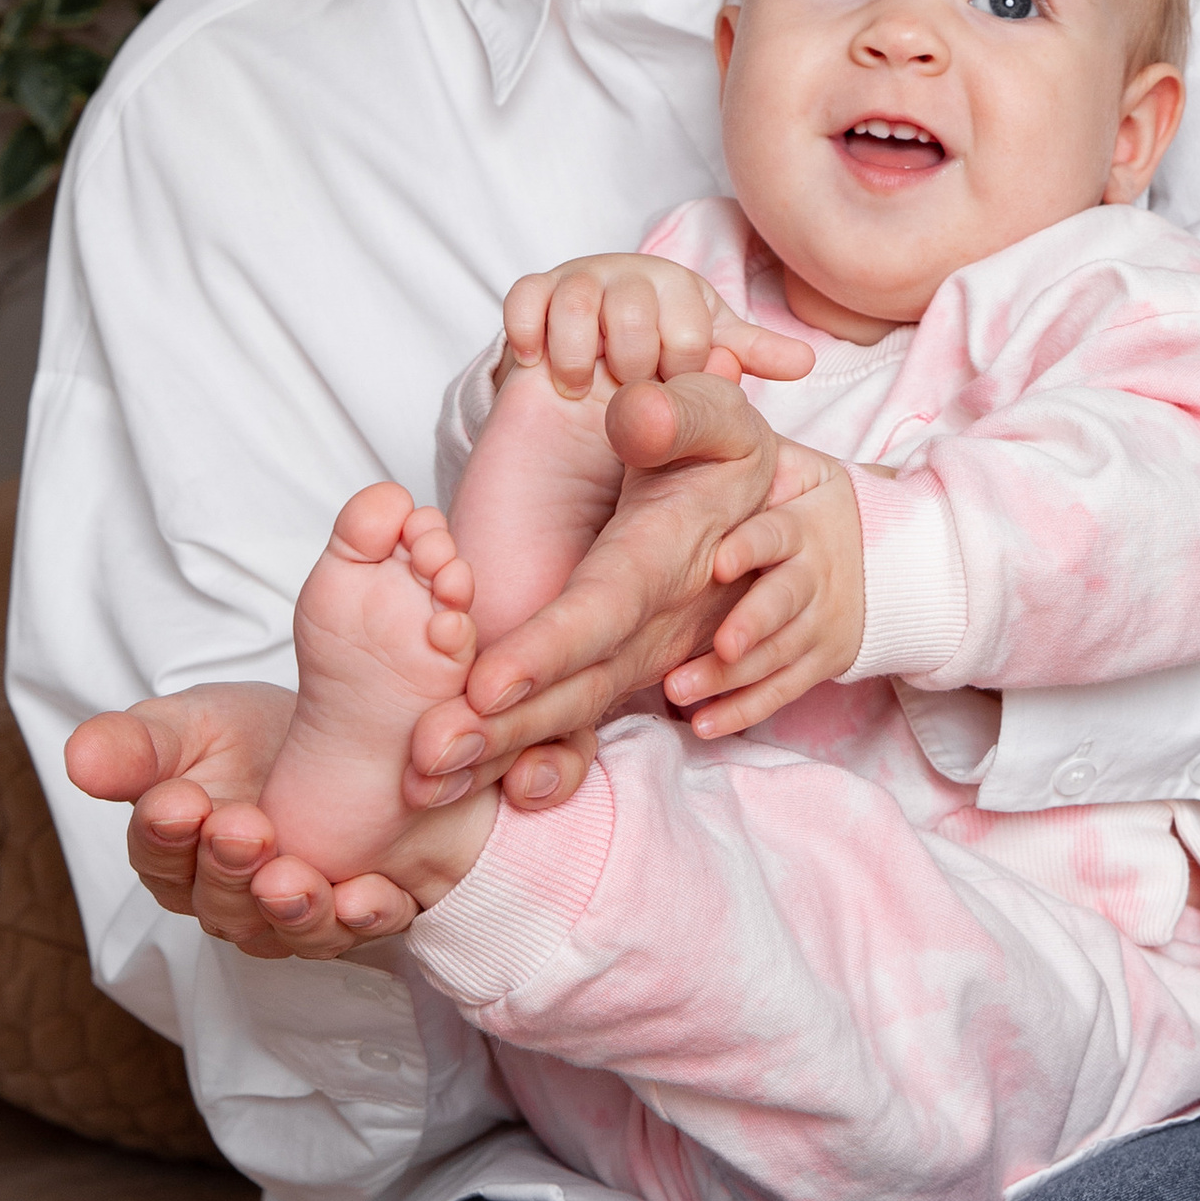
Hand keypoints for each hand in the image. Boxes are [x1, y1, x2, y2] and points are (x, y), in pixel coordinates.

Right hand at [65, 679, 596, 957]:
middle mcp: (228, 899)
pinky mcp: (356, 913)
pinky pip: (358, 929)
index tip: (177, 801)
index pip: (158, 855)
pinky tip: (366, 898)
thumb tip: (77, 759)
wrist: (336, 728)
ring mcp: (291, 914)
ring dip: (290, 909)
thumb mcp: (185, 726)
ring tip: (292, 879)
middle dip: (229, 868)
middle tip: (243, 829)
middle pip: (219, 901)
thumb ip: (135, 747)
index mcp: (175, 855)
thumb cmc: (243, 735)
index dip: (165, 834)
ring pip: (282, 929)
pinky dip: (364, 918)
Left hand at [405, 366, 780, 792]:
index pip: (603, 607)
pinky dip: (539, 763)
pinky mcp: (632, 675)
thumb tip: (637, 417)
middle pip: (580, 683)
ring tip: (431, 780)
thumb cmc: (725, 455)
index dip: (548, 648)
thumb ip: (682, 414)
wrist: (772, 513)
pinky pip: (586, 728)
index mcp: (662, 556)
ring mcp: (647, 659)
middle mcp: (657, 623)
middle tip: (427, 759)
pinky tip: (486, 786)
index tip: (483, 686)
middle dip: (507, 727)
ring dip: (506, 752)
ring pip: (576, 713)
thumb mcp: (720, 418)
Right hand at [501, 253, 815, 400]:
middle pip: (633, 311)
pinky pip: (523, 298)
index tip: (671, 395)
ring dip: (579, 355)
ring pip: (577, 301)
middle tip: (628, 394)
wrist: (594, 348)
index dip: (681, 375)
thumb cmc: (659, 348)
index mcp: (678, 286)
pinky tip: (539, 368)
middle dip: (632, 365)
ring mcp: (576, 280)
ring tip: (581, 390)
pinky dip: (528, 332)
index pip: (689, 330)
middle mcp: (628, 274)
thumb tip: (805, 362)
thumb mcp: (706, 351)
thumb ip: (748, 354)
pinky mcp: (532, 293)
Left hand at [664, 443, 866, 736]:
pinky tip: (702, 725)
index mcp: (804, 517)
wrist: (887, 549)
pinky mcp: (821, 659)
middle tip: (717, 645)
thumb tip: (677, 384)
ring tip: (679, 692)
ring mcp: (821, 619)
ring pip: (779, 654)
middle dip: (751, 627)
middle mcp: (817, 570)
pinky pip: (784, 689)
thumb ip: (718, 428)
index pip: (779, 532)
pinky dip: (745, 709)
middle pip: (786, 603)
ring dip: (732, 677)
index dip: (753, 547)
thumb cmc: (798, 497)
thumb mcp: (776, 456)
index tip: (720, 562)